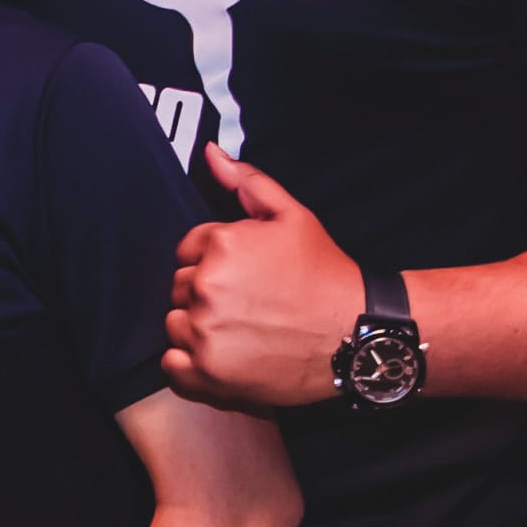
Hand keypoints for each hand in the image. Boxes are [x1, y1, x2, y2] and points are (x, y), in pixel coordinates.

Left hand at [165, 156, 363, 411]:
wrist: (355, 334)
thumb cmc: (325, 274)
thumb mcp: (292, 216)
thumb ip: (247, 182)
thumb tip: (211, 153)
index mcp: (221, 246)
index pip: (188, 251)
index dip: (216, 262)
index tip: (245, 277)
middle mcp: (207, 288)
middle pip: (179, 288)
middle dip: (206, 293)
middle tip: (249, 305)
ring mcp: (205, 334)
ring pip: (175, 325)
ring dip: (198, 328)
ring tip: (242, 331)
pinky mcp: (208, 373)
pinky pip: (172, 366)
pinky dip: (190, 364)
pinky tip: (224, 357)